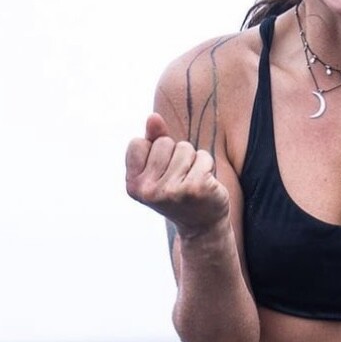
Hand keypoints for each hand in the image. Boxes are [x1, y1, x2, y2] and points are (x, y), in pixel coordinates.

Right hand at [125, 113, 229, 237]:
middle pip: (163, 143)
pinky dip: (207, 165)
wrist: (201, 224)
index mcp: (133, 184)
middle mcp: (148, 190)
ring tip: (191, 180)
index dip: (153, 152)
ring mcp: (172, 190)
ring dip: (192, 160)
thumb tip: (153, 117)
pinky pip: (203, 157)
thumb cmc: (177, 190)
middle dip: (175, 155)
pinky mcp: (196, 188)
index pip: (138, 142)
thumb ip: (153, 140)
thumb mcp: (159, 167)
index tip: (160, 174)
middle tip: (179, 179)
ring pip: (185, 148)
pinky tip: (205, 184)